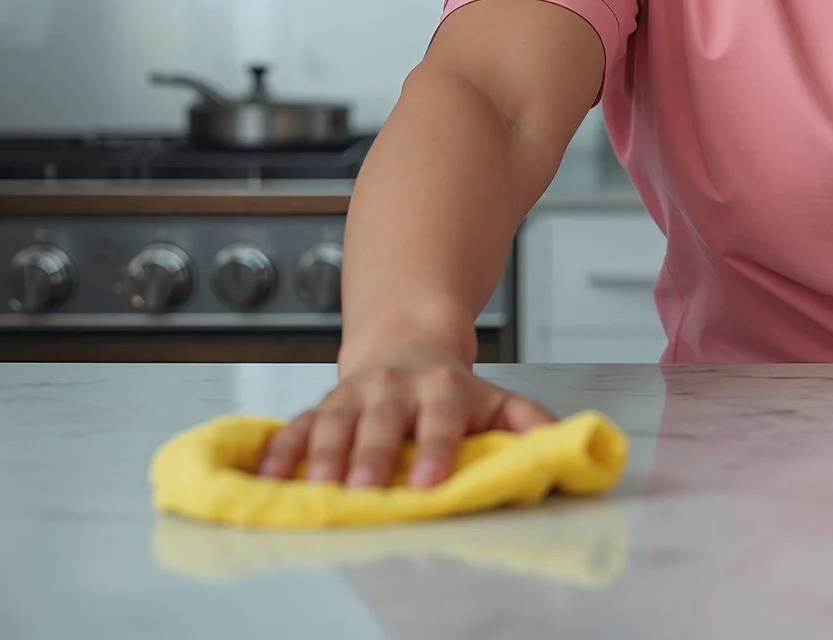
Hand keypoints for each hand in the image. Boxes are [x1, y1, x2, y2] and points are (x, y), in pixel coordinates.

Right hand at [256, 359, 554, 488]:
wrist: (404, 342)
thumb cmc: (452, 388)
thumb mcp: (497, 398)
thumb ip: (530, 423)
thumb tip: (566, 446)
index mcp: (442, 389)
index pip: (442, 419)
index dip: (438, 449)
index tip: (433, 481)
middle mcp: (394, 389)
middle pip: (382, 423)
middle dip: (373, 458)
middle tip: (365, 491)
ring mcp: (354, 396)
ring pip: (334, 423)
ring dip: (322, 455)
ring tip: (316, 487)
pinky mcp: (322, 406)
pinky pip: (296, 427)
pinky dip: (280, 450)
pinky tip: (267, 476)